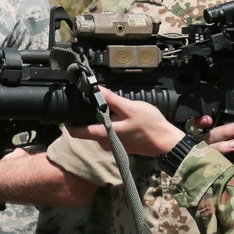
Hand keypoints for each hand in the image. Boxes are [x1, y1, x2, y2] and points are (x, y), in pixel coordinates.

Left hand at [68, 88, 183, 155]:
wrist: (166, 141)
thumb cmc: (149, 126)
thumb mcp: (129, 107)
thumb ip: (110, 99)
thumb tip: (95, 89)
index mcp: (103, 134)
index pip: (76, 132)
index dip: (68, 121)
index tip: (68, 109)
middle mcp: (104, 142)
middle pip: (85, 129)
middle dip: (86, 115)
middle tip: (90, 99)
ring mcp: (111, 144)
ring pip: (97, 129)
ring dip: (99, 117)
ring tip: (107, 104)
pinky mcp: (118, 143)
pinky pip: (106, 131)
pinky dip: (108, 122)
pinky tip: (117, 113)